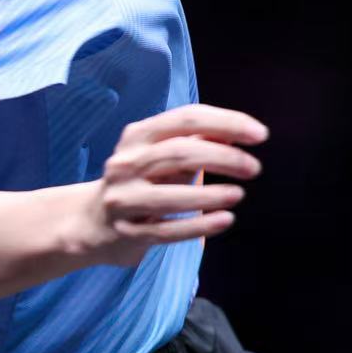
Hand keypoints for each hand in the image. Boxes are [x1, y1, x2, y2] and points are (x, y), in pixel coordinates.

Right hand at [75, 104, 267, 266]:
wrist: (92, 222)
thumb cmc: (142, 181)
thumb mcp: (164, 154)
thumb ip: (199, 141)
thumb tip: (242, 130)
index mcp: (138, 135)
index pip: (186, 119)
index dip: (226, 122)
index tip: (260, 135)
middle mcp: (126, 163)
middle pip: (179, 153)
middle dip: (223, 158)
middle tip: (254, 168)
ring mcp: (123, 199)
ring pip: (170, 195)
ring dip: (210, 195)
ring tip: (239, 195)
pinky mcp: (127, 233)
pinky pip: (167, 231)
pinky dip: (198, 226)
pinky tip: (225, 221)